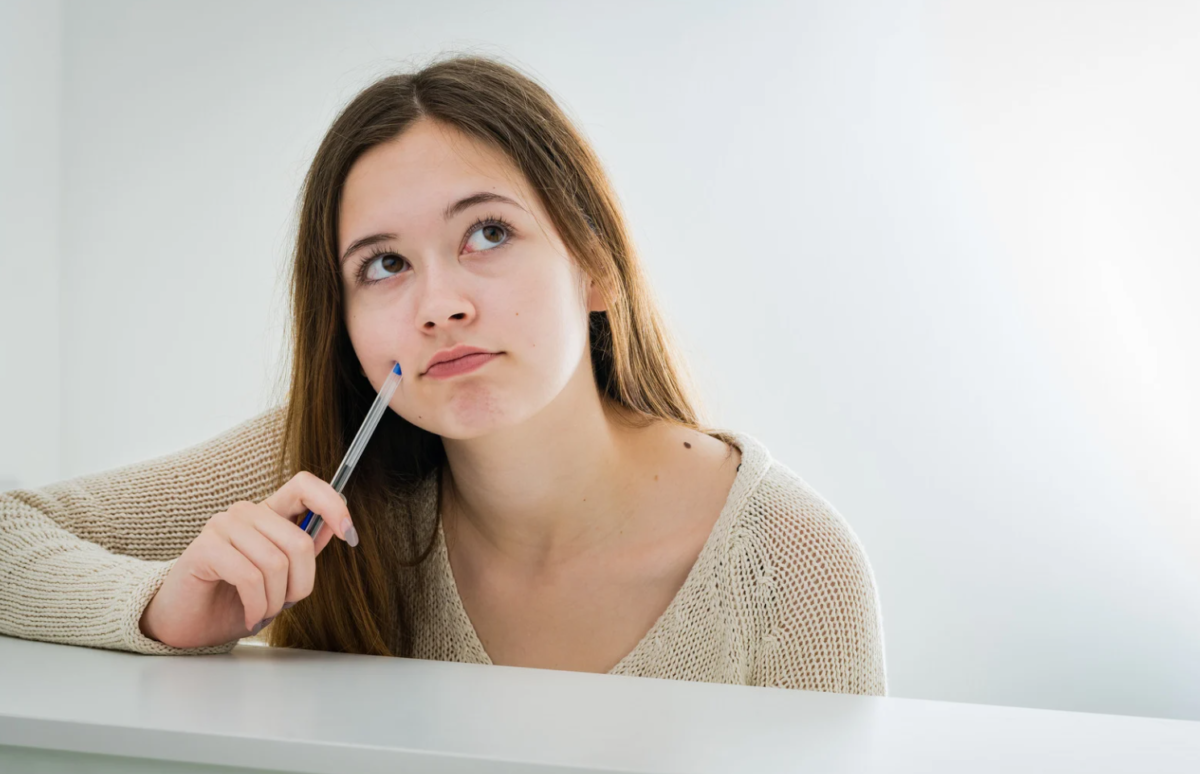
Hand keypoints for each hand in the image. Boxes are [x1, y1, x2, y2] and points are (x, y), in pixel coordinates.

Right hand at [138, 471, 357, 648]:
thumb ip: (304, 552)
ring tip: (263, 612)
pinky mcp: (205, 547)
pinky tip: (251, 616)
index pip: (305, 486)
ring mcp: (223, 526)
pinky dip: (257, 604)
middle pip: (300, 541)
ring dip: (276, 600)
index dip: (333, 504)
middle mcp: (246, 512)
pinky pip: (250, 576)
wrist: (187, 625)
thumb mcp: (280, 579)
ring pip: (276, 563)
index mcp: (268, 514)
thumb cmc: (233, 600)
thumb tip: (334, 527)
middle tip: (286, 604)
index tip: (349, 535)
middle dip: (302, 584)